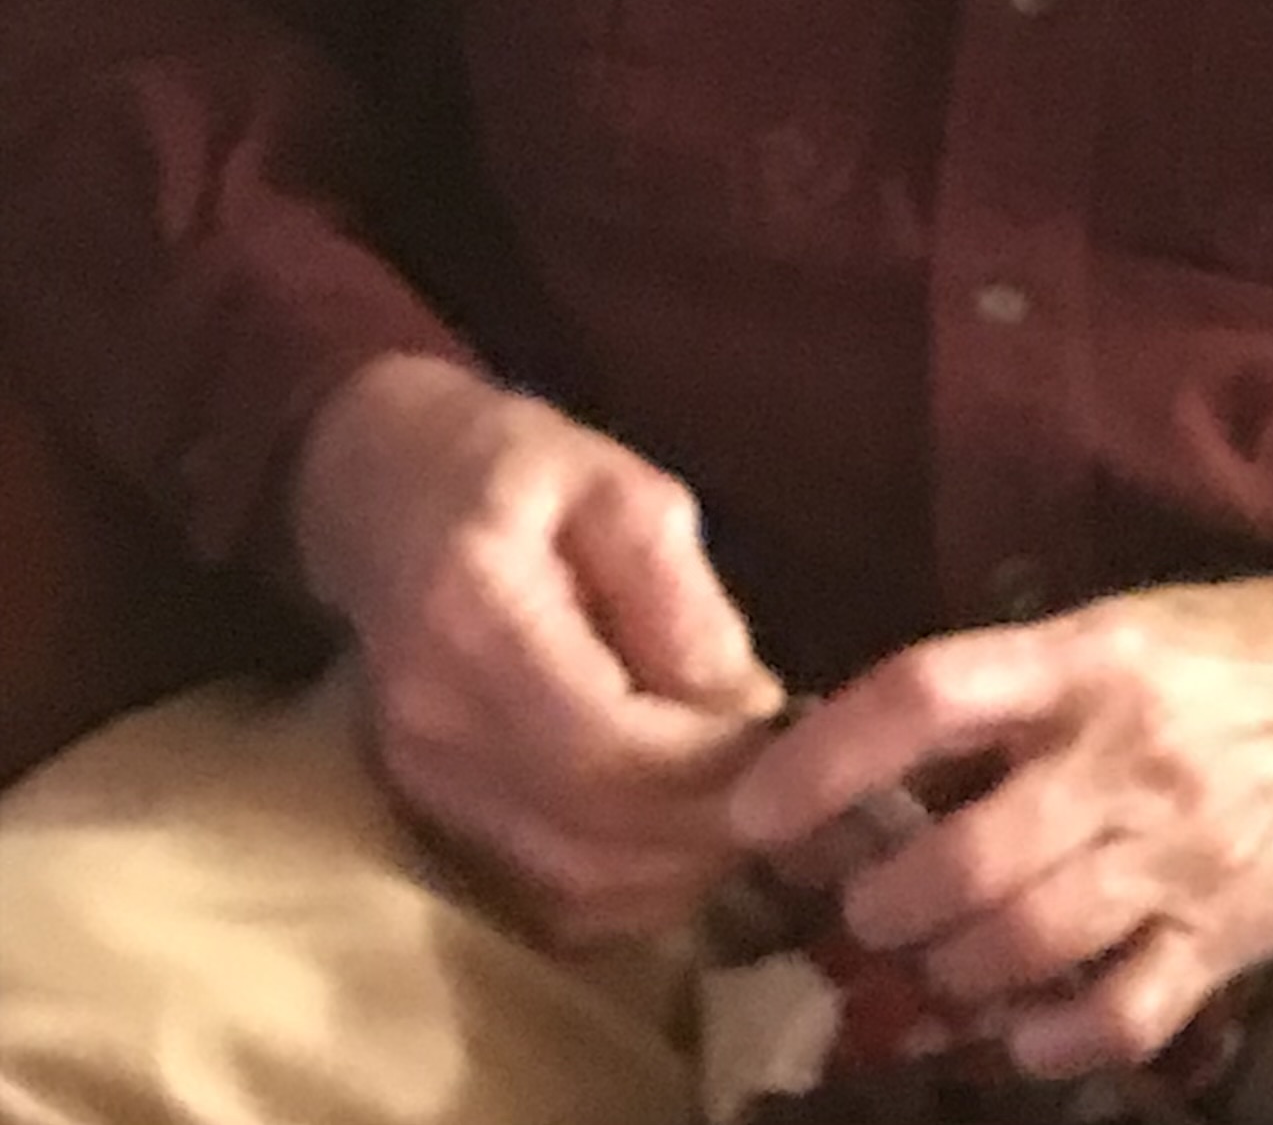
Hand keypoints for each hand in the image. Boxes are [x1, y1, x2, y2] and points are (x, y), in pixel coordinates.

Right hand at [292, 350, 782, 940]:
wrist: (382, 490)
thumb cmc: (514, 469)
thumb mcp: (620, 488)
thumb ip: (681, 600)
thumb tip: (748, 713)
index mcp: (475, 622)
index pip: (604, 750)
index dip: (709, 776)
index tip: (794, 752)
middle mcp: (433, 728)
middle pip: (589, 842)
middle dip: (708, 833)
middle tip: (792, 791)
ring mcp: (419, 787)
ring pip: (570, 892)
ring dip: (676, 875)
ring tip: (746, 811)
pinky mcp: (429, 821)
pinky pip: (542, 898)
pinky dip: (627, 892)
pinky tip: (681, 838)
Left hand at [724, 554, 1272, 1079]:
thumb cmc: (1209, 656)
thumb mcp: (1102, 632)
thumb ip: (997, 697)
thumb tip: (851, 757)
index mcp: (1082, 658)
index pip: (928, 695)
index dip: (826, 756)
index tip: (753, 809)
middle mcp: (1123, 755)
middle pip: (967, 856)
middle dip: (884, 902)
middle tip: (862, 907)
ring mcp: (1179, 855)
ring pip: (1026, 942)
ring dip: (950, 969)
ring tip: (931, 960)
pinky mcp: (1226, 936)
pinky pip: (1122, 1014)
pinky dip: (1053, 1038)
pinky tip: (1018, 1031)